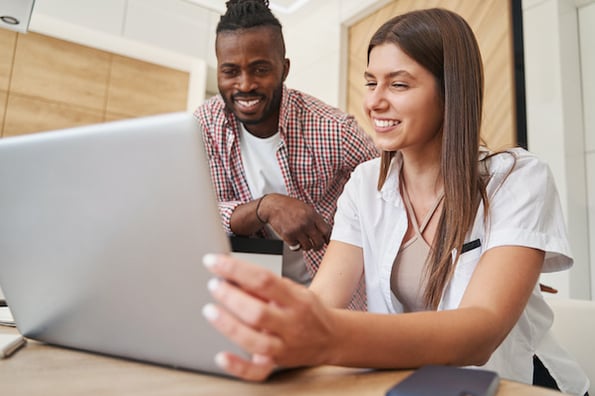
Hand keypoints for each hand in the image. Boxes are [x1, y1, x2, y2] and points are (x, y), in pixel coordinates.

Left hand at [201, 254, 334, 380]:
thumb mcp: (293, 290)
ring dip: (229, 325)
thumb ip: (265, 286)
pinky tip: (221, 356)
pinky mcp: (277, 363)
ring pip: (255, 340)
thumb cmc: (306, 310)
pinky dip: (238, 366)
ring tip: (210, 310)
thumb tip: (231, 276)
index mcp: (296, 300)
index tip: (214, 261)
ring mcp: (284, 346)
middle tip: (214, 285)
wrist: (333, 337)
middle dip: (231, 297)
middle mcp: (291, 324)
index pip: (264, 280)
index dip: (236, 269)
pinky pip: (257, 371)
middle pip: (258, 312)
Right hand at [258, 194, 330, 250]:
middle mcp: (306, 222)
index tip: (326, 241)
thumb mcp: (306, 208)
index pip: (326, 231)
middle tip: (316, 247)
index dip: (327, 238)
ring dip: (306, 247)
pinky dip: (295, 245)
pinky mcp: (288, 236)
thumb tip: (324, 233)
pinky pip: (296, 247)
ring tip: (303, 242)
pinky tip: (294, 239)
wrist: (273, 206)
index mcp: (312, 214)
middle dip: (318, 246)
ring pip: (308, 247)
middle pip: (318, 241)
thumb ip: (315, 219)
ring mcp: (297, 230)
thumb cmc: (289, 206)